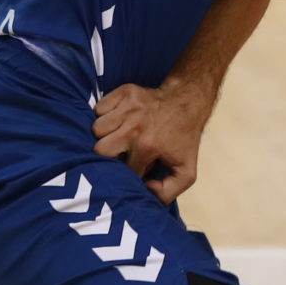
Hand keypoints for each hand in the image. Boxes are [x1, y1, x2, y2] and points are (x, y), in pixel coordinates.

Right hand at [92, 79, 213, 203]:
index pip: (122, 169)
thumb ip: (168, 192)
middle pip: (100, 149)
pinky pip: (98, 108)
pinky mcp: (124, 92)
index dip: (129, 170)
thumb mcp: (186, 171)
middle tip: (122, 151)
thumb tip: (144, 191)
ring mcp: (128, 107)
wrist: (188, 102)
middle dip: (109, 154)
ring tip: (120, 135)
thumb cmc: (184, 138)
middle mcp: (135, 126)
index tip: (138, 165)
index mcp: (148, 146)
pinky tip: (119, 120)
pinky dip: (104, 115)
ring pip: (96, 128)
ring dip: (105, 134)